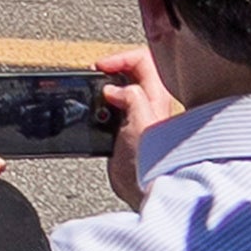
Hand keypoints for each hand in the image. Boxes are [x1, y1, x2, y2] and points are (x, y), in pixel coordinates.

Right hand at [94, 46, 177, 207]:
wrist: (141, 192)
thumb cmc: (148, 166)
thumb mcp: (140, 125)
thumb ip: (131, 98)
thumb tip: (114, 89)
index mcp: (157, 98)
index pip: (143, 61)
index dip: (121, 59)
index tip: (101, 68)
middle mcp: (149, 104)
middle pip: (132, 72)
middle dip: (111, 70)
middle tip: (94, 76)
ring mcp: (138, 116)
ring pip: (122, 88)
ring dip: (105, 87)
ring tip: (92, 92)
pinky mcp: (126, 129)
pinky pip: (115, 106)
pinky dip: (102, 103)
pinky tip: (94, 110)